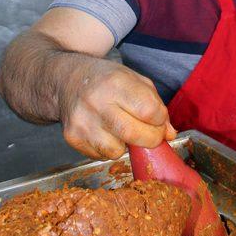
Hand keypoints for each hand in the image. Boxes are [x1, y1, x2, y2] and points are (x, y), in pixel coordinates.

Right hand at [59, 58, 175, 159]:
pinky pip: (101, 156)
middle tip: (151, 134)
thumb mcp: (135, 80)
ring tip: (122, 130)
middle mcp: (96, 102)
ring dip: (127, 146)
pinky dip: (110, 148)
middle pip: (135, 134)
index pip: (149, 111)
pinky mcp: (72, 138)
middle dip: (151, 139)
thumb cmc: (106, 80)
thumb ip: (156, 105)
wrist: (67, 80)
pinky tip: (105, 132)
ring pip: (117, 152)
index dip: (160, 119)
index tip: (158, 118)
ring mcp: (82, 122)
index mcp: (116, 82)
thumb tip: (169, 135)